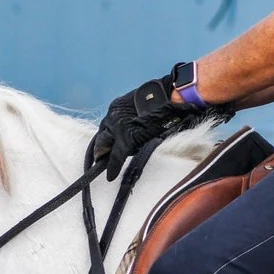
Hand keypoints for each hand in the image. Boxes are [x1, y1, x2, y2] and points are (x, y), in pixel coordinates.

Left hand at [93, 77, 234, 179]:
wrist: (175, 97)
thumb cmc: (167, 100)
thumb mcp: (144, 106)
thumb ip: (136, 118)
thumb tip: (138, 129)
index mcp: (118, 107)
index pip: (106, 127)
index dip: (105, 139)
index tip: (102, 149)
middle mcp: (114, 115)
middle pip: (101, 137)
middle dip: (100, 149)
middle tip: (98, 160)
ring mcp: (118, 126)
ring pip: (104, 146)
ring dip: (105, 157)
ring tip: (102, 167)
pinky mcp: (126, 139)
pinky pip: (116, 157)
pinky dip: (113, 168)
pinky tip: (111, 176)